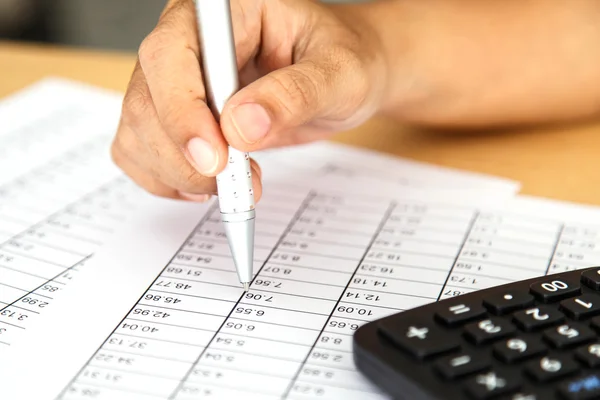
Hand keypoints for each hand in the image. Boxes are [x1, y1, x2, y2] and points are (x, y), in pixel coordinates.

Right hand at [111, 0, 386, 201]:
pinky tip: (208, 184)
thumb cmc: (343, 63)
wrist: (340, 81)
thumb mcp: (339, 74)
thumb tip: (242, 127)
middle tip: (235, 185)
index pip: (172, 53)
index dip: (183, 110)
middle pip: (146, 99)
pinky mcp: (174, 116)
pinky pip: (142, 152)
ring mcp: (175, 81)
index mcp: (223, 11)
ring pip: (137, 131)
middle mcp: (188, 41)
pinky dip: (168, 180)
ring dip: (177, 173)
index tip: (215, 158)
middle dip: (184, 155)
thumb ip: (295, 95)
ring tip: (234, 185)